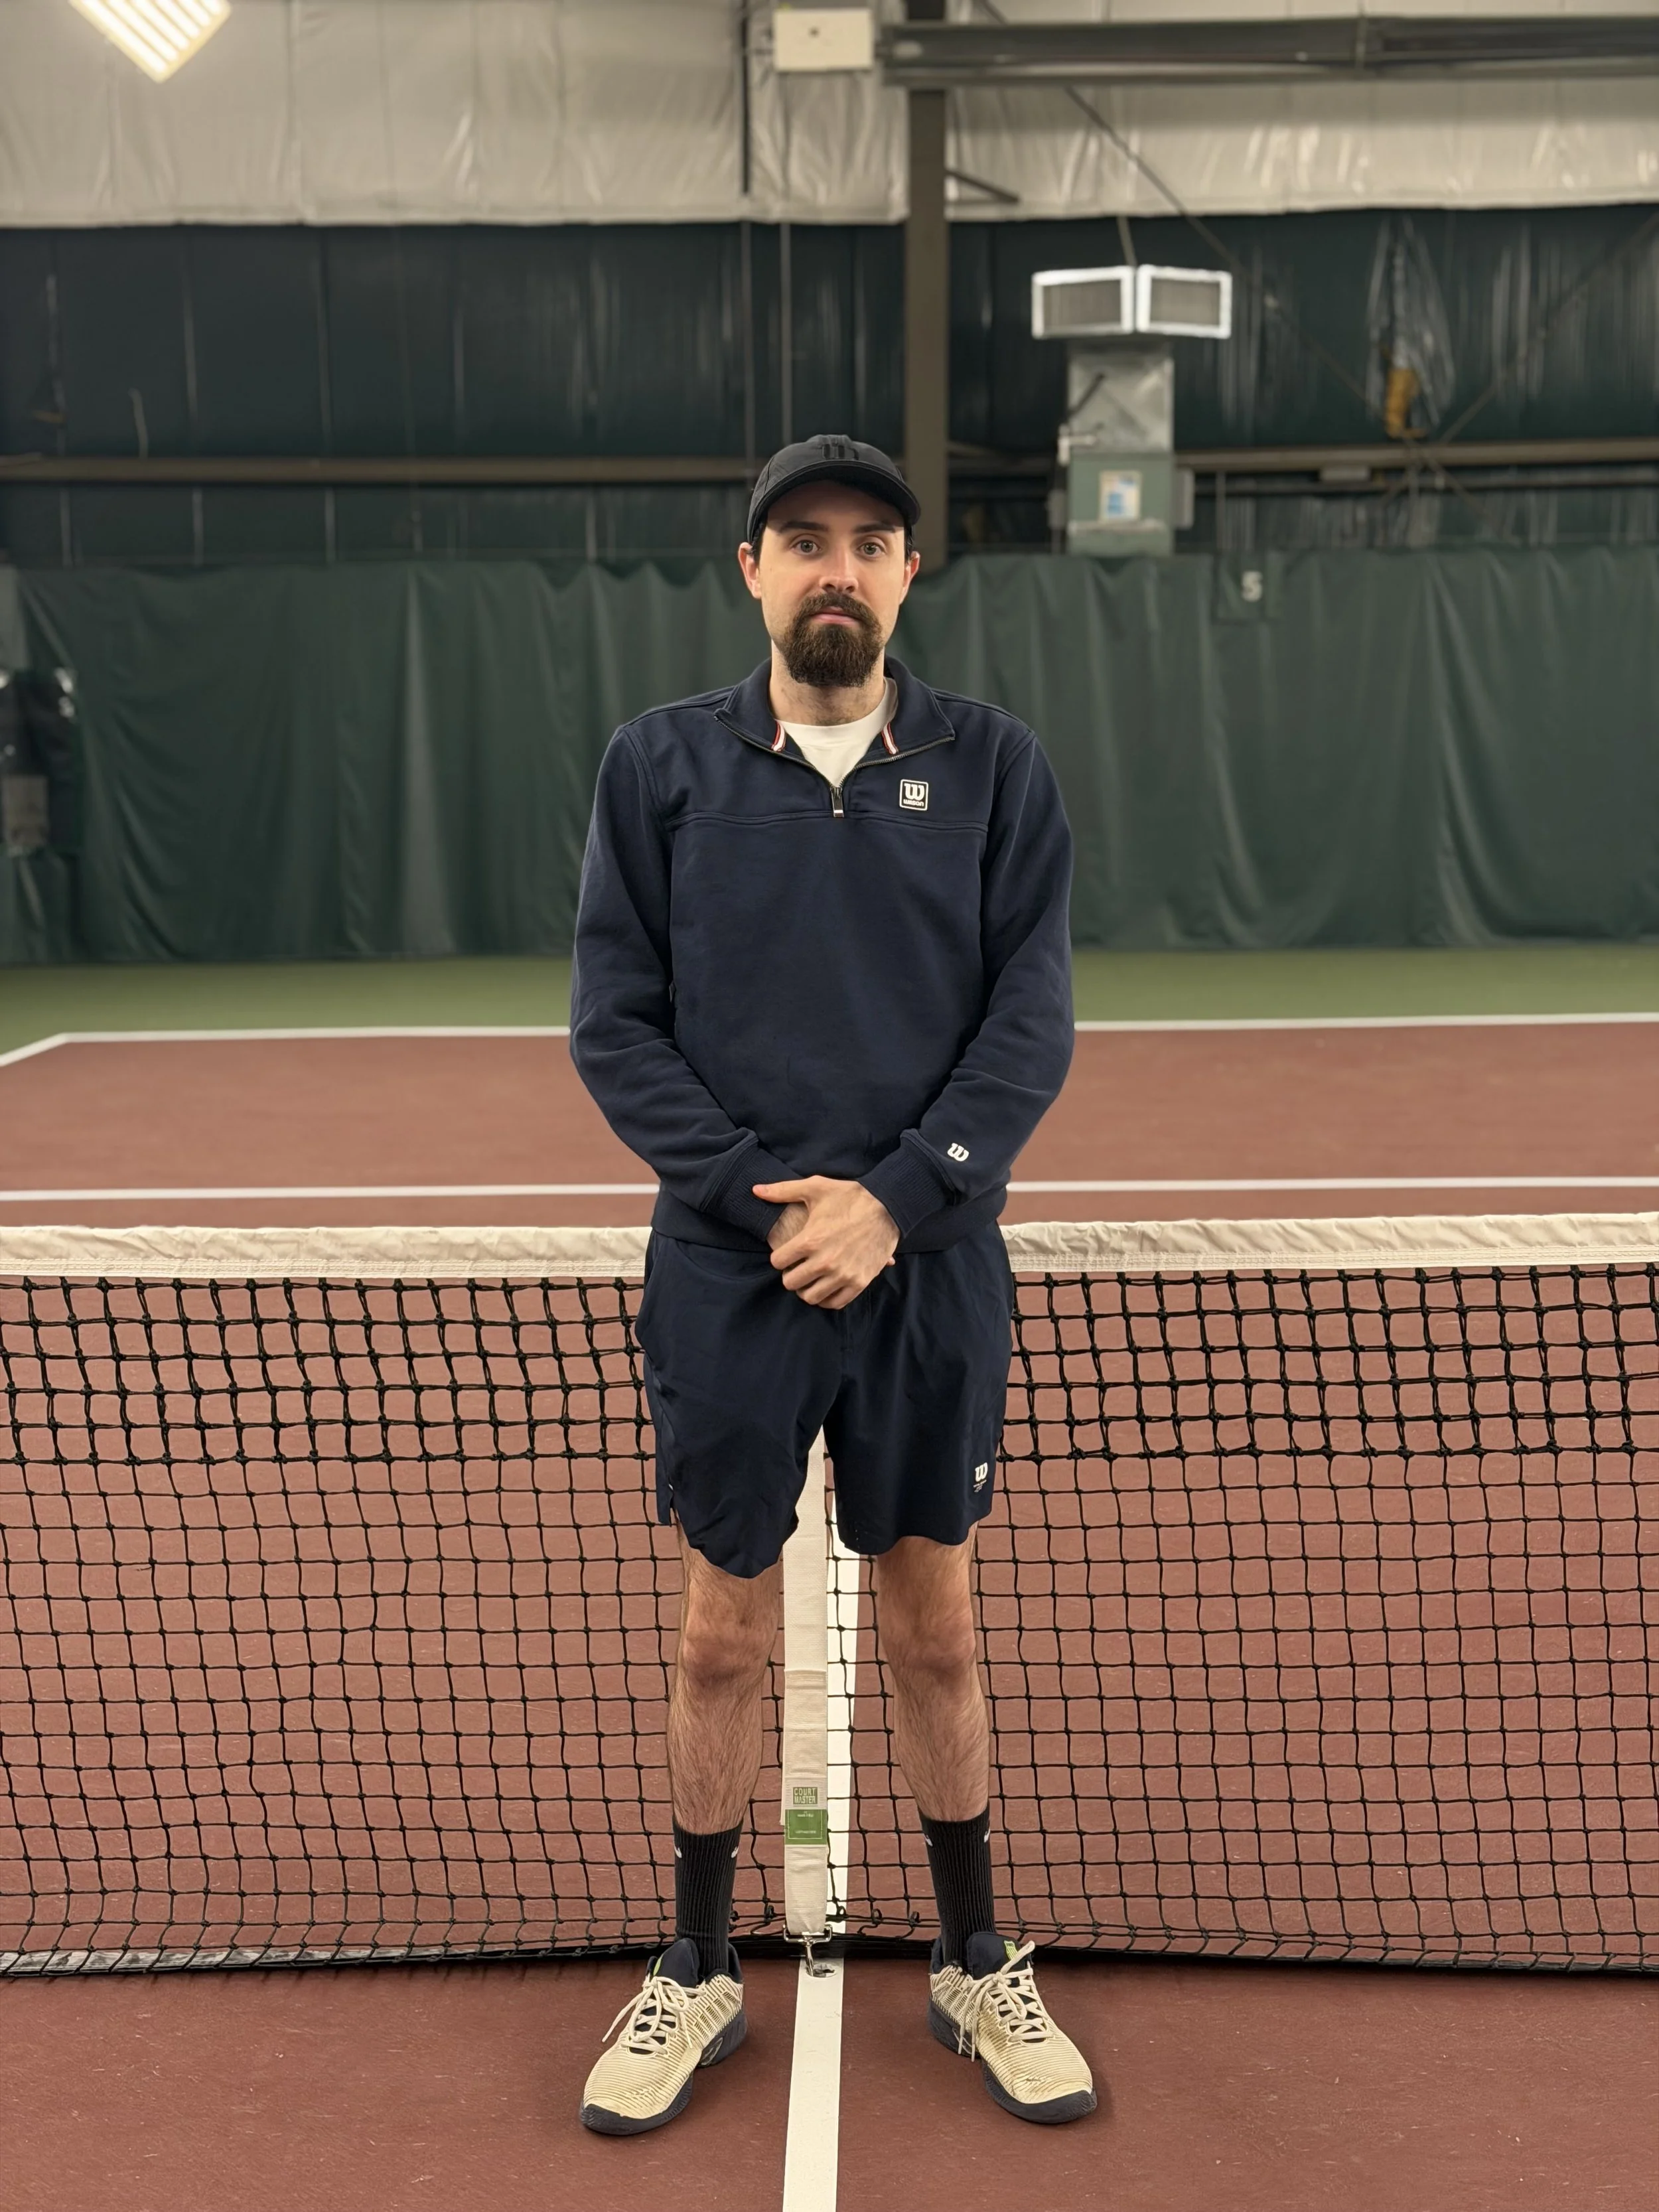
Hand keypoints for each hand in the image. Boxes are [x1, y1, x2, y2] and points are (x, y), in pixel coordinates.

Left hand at [755, 1176, 898, 1308]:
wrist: (888, 1207)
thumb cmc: (850, 1196)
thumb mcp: (816, 1188)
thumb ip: (783, 1191)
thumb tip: (755, 1190)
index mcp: (810, 1240)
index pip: (777, 1262)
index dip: (779, 1258)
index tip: (786, 1254)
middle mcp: (824, 1261)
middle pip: (791, 1283)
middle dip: (790, 1275)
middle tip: (796, 1268)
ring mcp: (842, 1274)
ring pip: (810, 1297)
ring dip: (806, 1288)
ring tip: (810, 1278)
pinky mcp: (859, 1282)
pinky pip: (835, 1303)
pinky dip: (827, 1298)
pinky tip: (825, 1287)